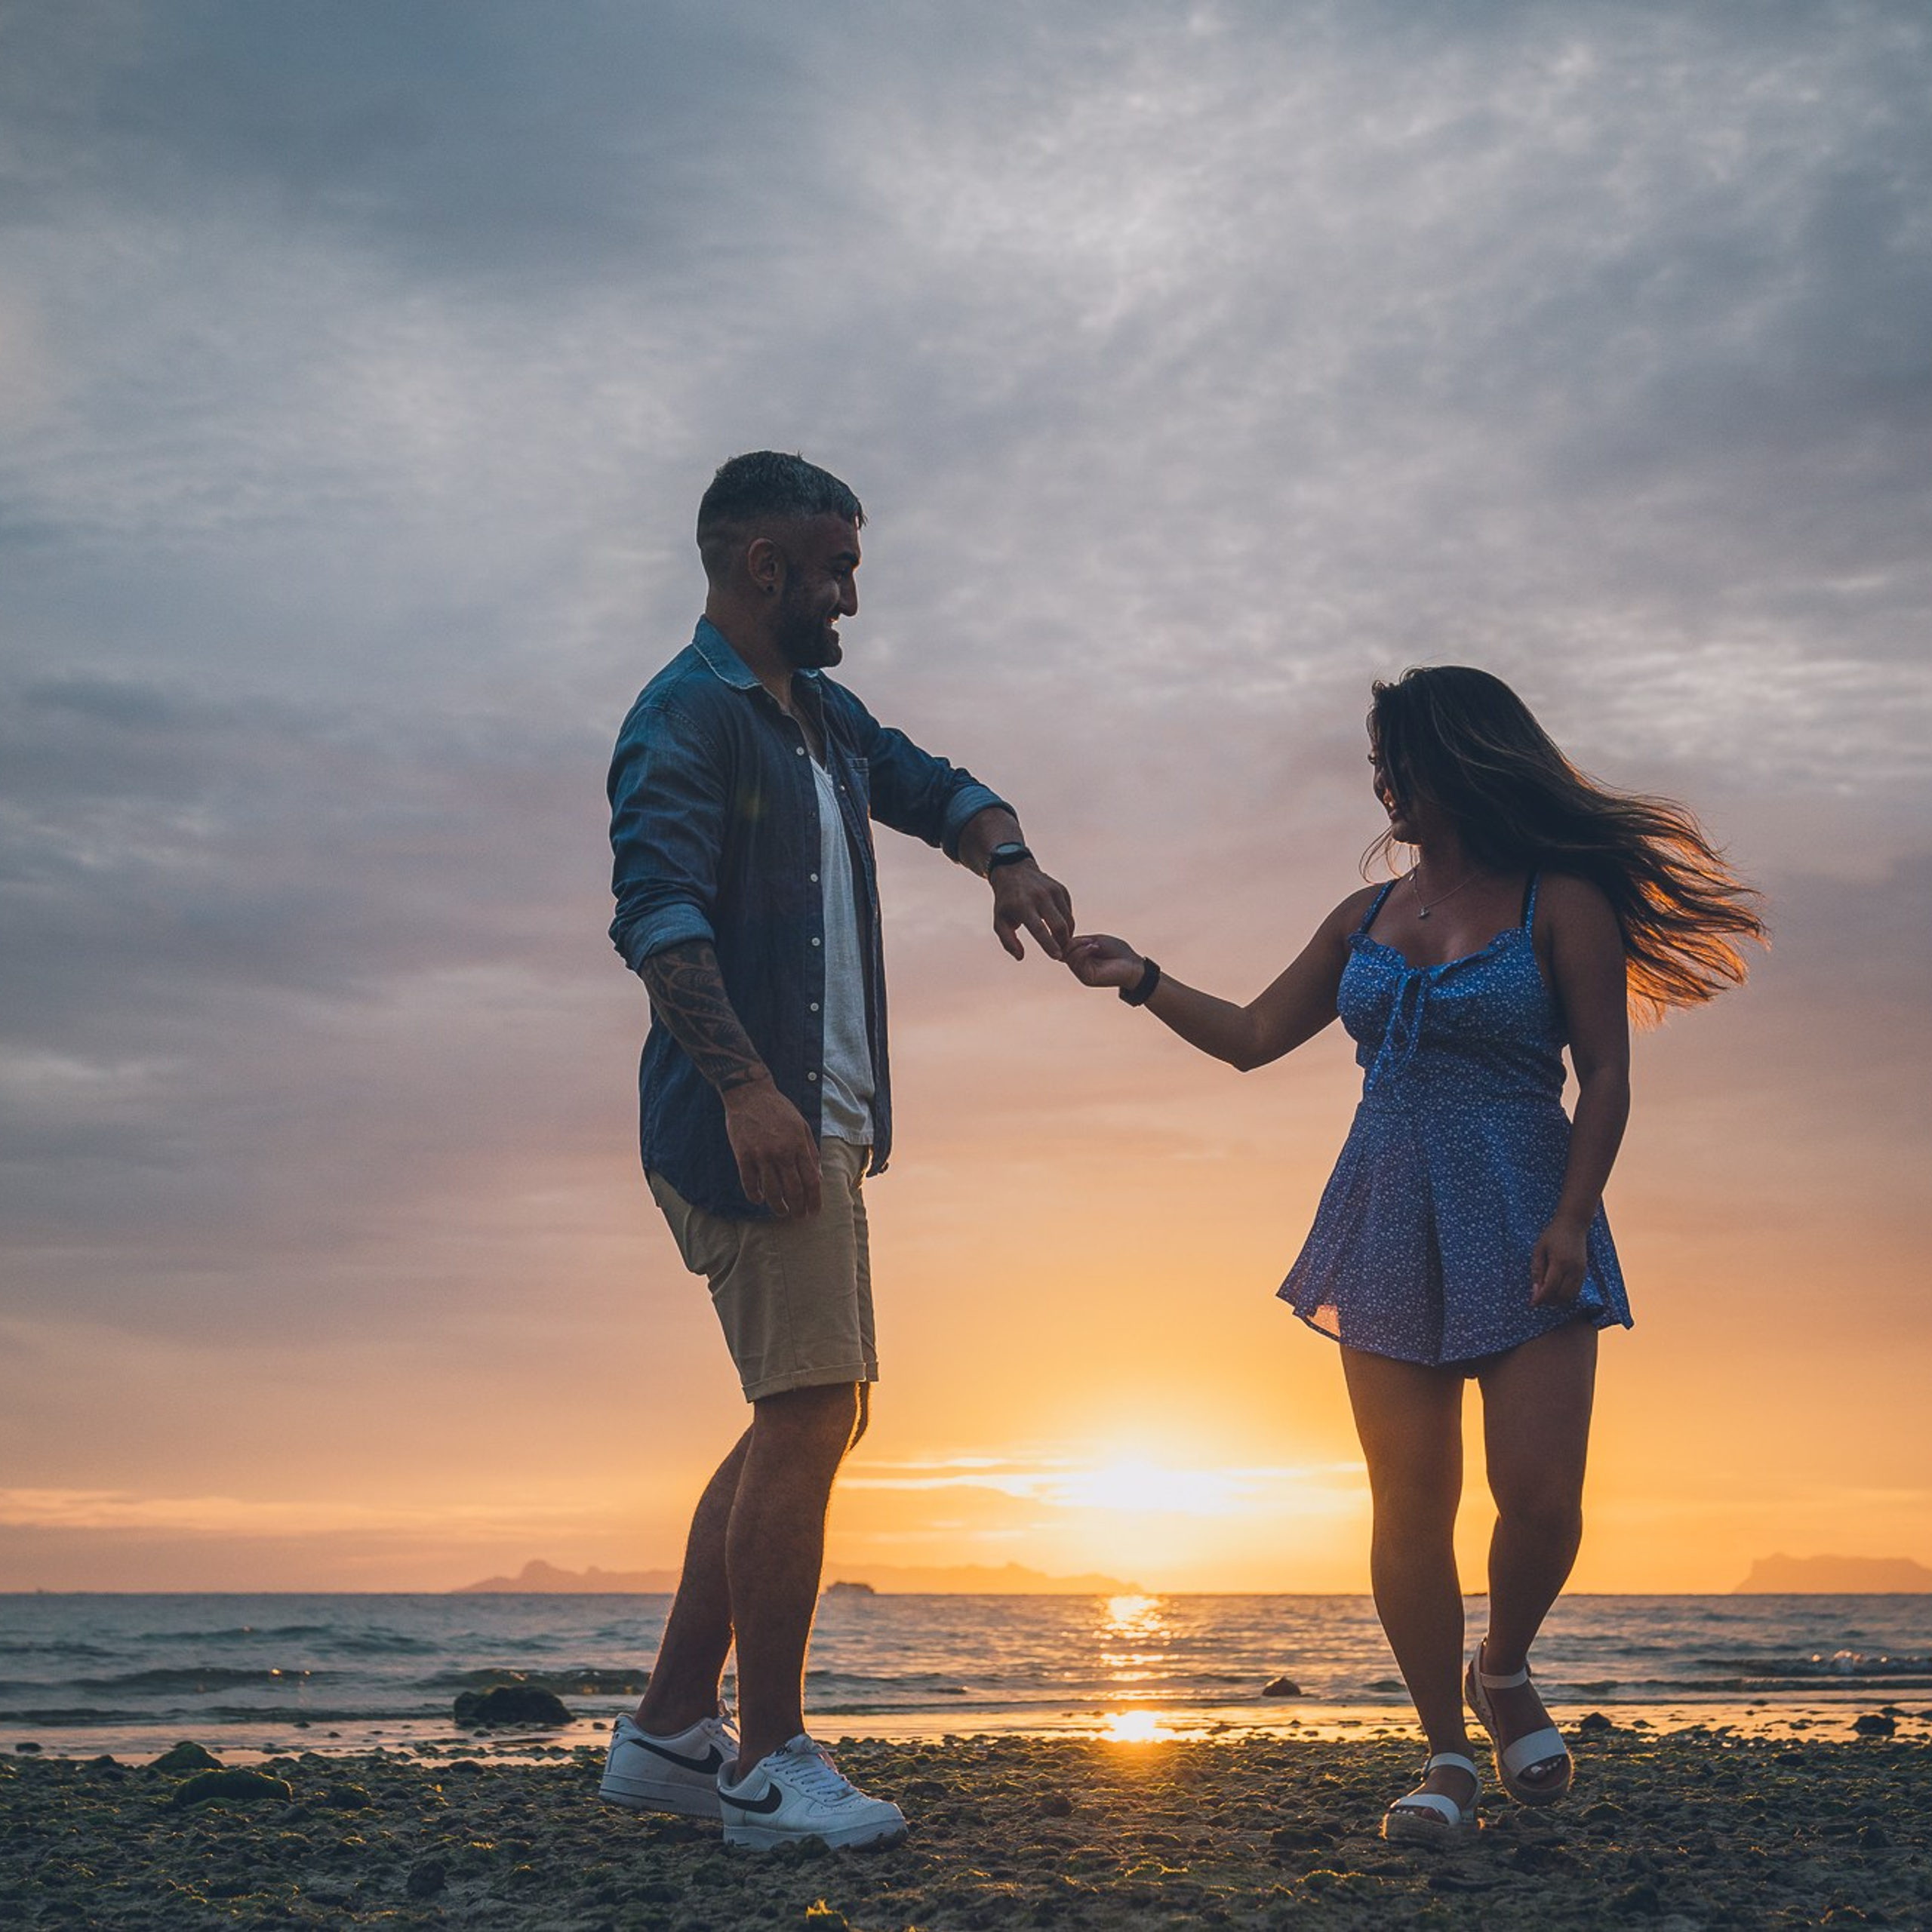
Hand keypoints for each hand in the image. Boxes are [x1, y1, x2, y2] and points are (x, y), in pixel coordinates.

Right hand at [722, 1078, 822, 1216]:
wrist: (750, 1093)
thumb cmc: (779, 1109)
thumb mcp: (802, 1125)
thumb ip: (811, 1151)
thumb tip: (818, 1176)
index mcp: (799, 1145)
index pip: (811, 1181)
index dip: (814, 1200)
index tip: (814, 1211)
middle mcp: (782, 1152)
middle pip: (793, 1190)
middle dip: (798, 1208)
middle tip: (799, 1217)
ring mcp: (761, 1155)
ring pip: (772, 1191)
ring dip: (778, 1207)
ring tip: (781, 1212)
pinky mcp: (743, 1155)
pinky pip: (749, 1183)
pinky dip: (755, 1195)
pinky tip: (759, 1200)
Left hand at [991, 861, 1073, 960]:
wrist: (1014, 872)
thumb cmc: (1007, 903)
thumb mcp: (1000, 922)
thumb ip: (1008, 942)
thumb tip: (1020, 957)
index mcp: (1023, 906)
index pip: (1039, 929)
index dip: (1050, 944)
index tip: (1057, 957)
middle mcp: (1040, 897)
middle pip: (1059, 925)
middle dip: (1063, 943)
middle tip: (1061, 954)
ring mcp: (1053, 891)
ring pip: (1068, 920)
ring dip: (1066, 936)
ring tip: (1060, 944)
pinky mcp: (1061, 890)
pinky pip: (1069, 912)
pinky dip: (1067, 924)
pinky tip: (1059, 928)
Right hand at [1063, 934, 1144, 989]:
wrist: (1134, 965)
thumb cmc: (1119, 952)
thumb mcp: (1095, 941)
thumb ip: (1078, 942)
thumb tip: (1061, 944)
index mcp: (1081, 958)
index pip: (1064, 947)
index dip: (1067, 938)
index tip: (1081, 934)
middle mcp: (1080, 967)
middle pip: (1064, 952)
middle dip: (1074, 942)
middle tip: (1089, 939)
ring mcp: (1082, 974)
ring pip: (1069, 957)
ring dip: (1079, 946)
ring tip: (1093, 944)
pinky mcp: (1087, 978)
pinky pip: (1077, 962)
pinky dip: (1083, 951)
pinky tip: (1094, 948)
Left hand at [1530, 1215, 1588, 1306]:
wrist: (1573, 1225)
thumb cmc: (1552, 1235)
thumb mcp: (1539, 1250)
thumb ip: (1537, 1270)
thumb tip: (1535, 1291)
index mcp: (1560, 1262)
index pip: (1551, 1287)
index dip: (1541, 1298)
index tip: (1532, 1303)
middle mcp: (1573, 1269)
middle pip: (1562, 1295)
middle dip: (1549, 1301)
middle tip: (1538, 1299)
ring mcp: (1581, 1272)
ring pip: (1571, 1296)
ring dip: (1558, 1300)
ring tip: (1546, 1296)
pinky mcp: (1585, 1272)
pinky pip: (1576, 1291)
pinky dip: (1566, 1295)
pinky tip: (1556, 1291)